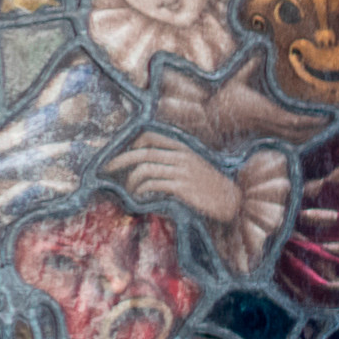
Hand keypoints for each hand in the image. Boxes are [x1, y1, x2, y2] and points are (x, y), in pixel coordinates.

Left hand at [107, 135, 242, 225]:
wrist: (232, 201)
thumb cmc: (211, 186)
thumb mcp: (195, 165)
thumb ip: (175, 160)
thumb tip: (144, 164)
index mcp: (183, 148)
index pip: (150, 137)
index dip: (131, 145)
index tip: (120, 156)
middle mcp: (181, 156)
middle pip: (142, 152)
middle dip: (119, 161)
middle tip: (106, 170)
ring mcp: (182, 171)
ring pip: (144, 169)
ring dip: (131, 182)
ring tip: (130, 191)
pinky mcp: (182, 187)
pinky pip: (152, 185)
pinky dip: (141, 192)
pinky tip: (140, 198)